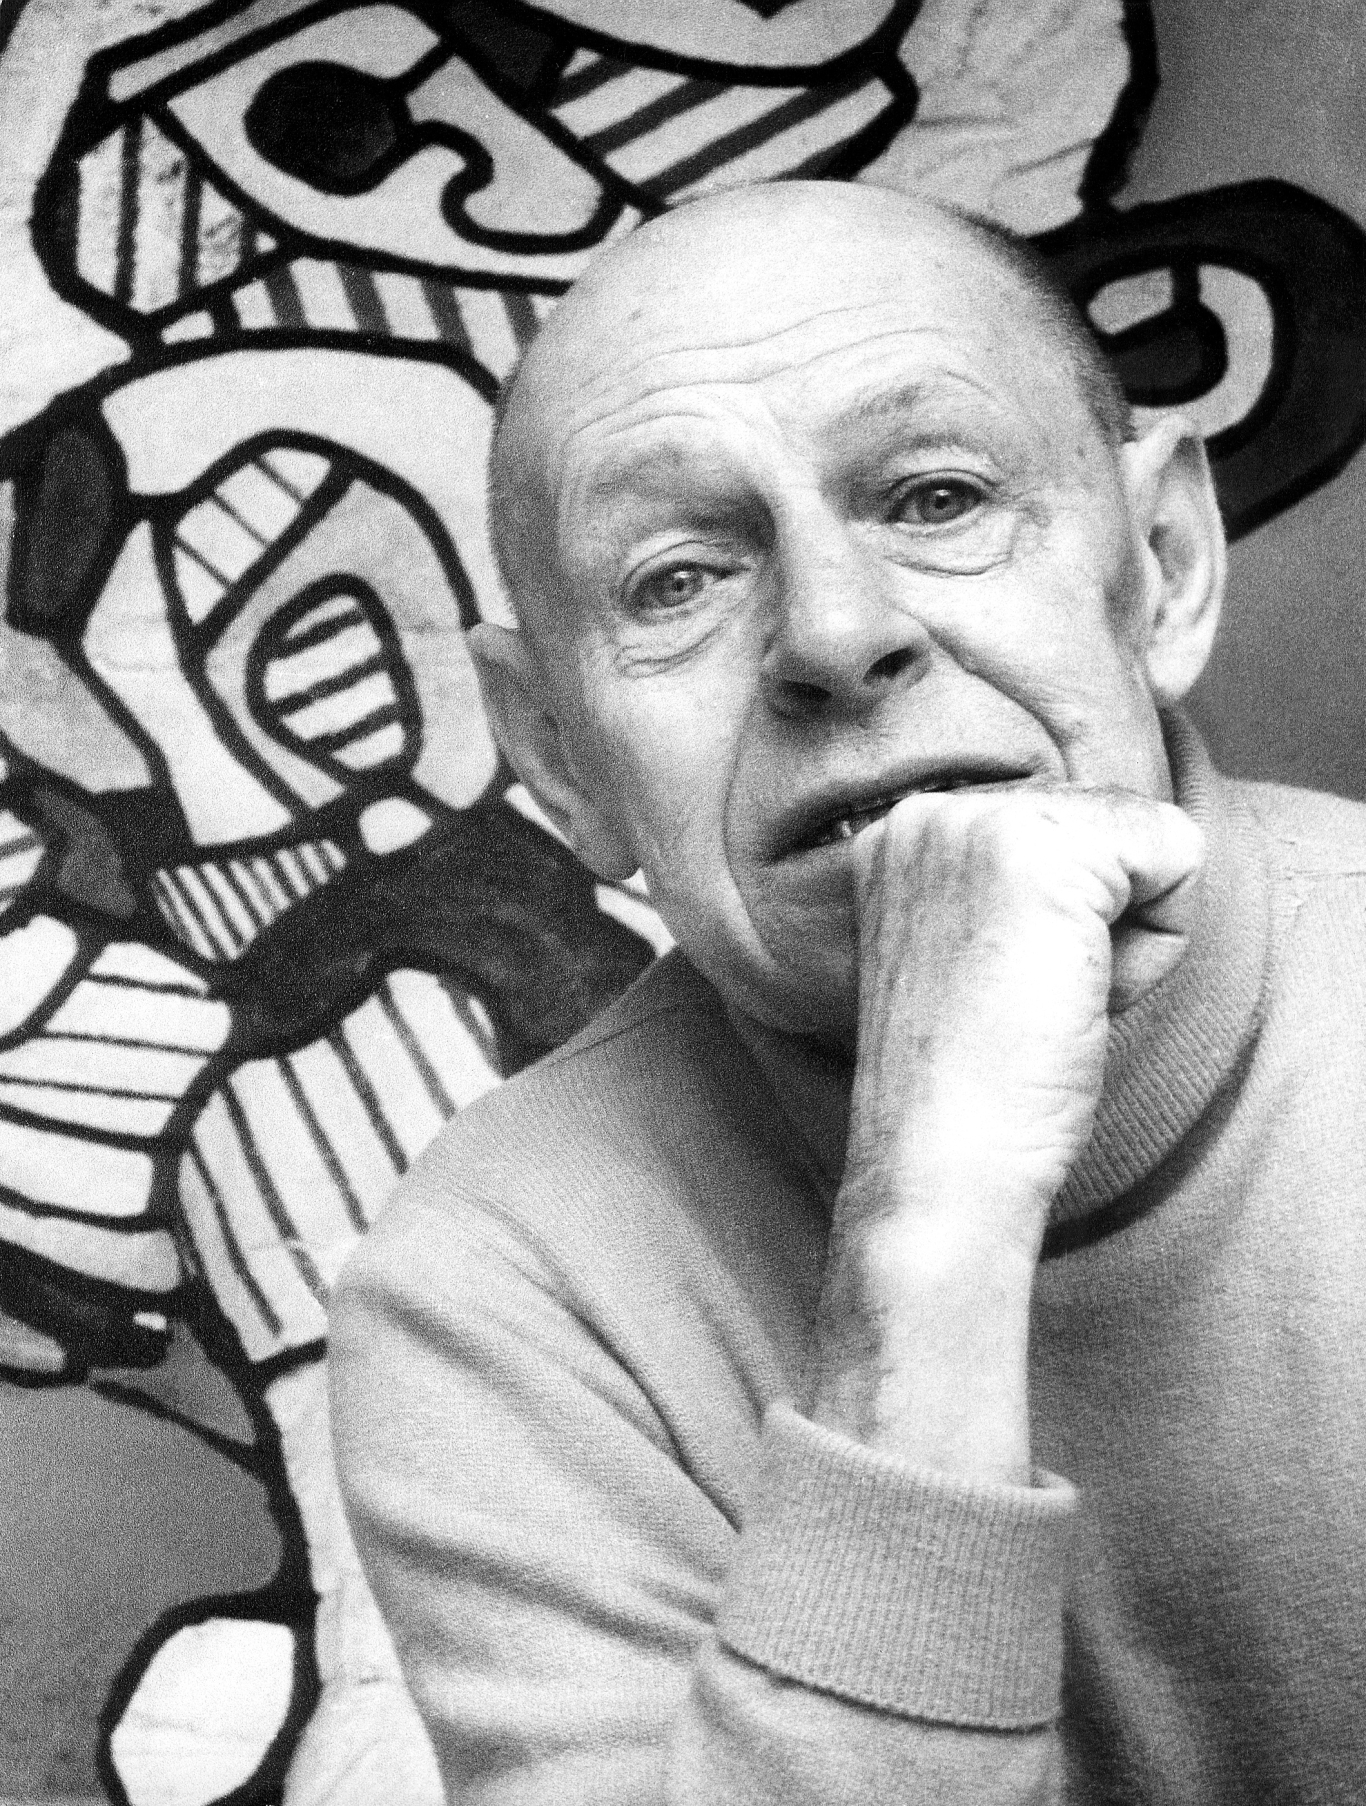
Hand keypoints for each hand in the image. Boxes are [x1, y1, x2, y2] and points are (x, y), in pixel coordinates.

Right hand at [848, 783, 1204, 1230]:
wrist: (942, 1161)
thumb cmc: (972, 1085)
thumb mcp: (977, 949)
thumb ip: (1020, 883)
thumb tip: (1126, 844)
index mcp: (905, 832)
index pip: (1063, 821)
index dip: (1067, 920)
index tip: (995, 991)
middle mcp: (930, 811)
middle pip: (1108, 821)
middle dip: (1102, 922)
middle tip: (1022, 1002)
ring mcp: (976, 822)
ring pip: (1145, 838)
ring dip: (1126, 938)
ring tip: (1043, 1001)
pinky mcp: (1040, 852)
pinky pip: (1177, 853)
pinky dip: (1156, 944)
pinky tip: (1078, 997)